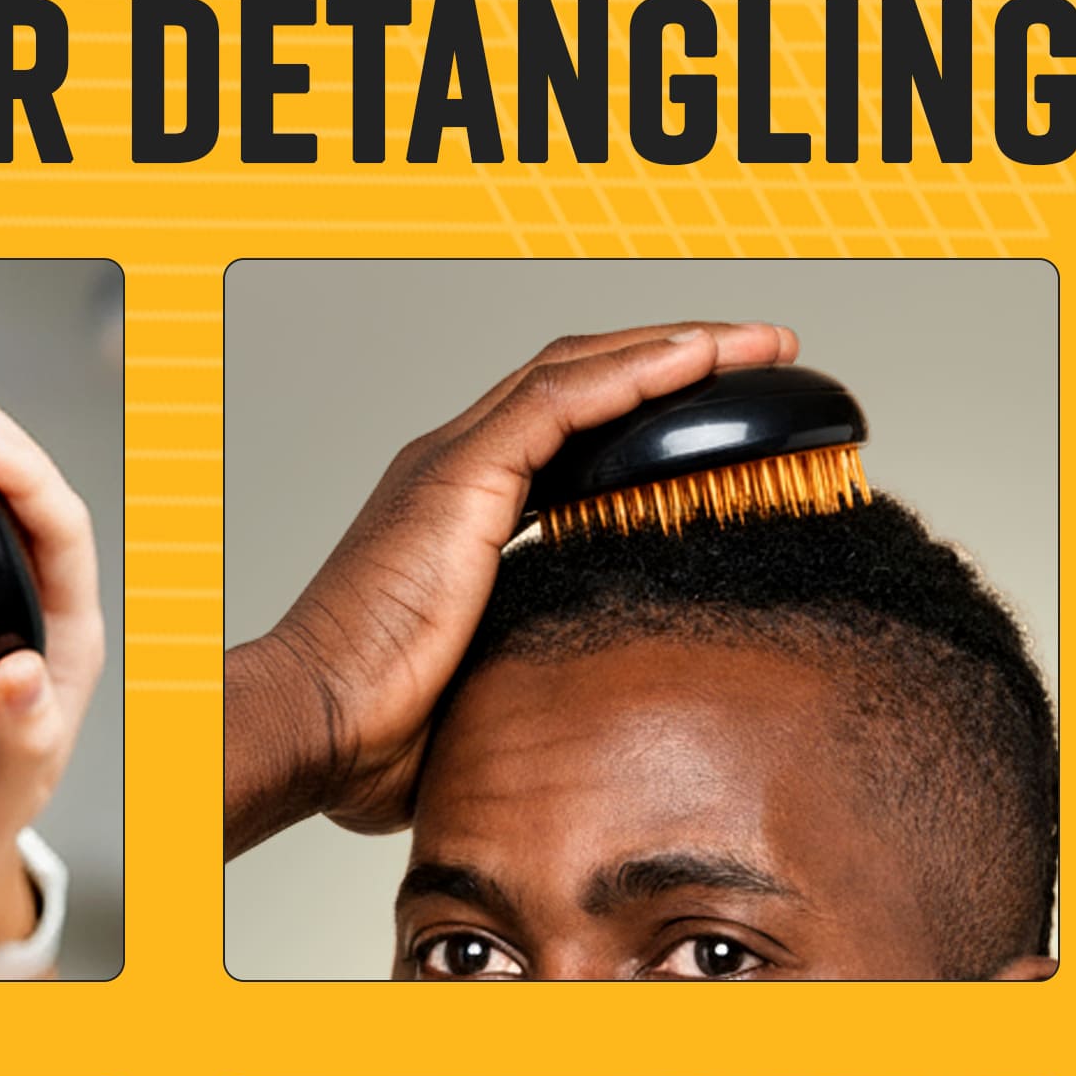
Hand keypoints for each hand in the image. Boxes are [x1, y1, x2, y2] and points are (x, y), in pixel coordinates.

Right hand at [224, 321, 799, 852]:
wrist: (315, 724)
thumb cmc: (374, 730)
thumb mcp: (490, 689)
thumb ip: (542, 672)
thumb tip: (606, 714)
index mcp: (457, 514)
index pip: (564, 430)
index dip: (644, 411)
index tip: (724, 421)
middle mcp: (452, 472)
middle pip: (580, 383)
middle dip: (674, 361)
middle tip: (761, 358)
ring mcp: (453, 466)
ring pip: (579, 372)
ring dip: (674, 351)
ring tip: (755, 346)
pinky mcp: (460, 478)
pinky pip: (562, 400)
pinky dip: (635, 373)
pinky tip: (698, 359)